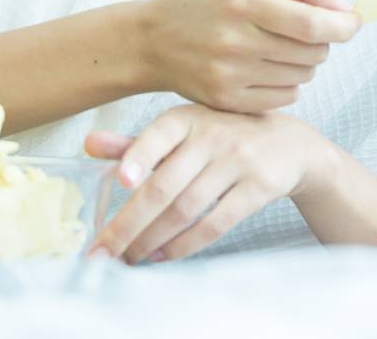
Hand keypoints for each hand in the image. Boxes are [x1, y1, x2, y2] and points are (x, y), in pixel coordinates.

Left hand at [83, 103, 329, 263]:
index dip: (139, 155)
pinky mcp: (259, 186)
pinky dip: (184, 245)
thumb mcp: (184, 129)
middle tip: (101, 252)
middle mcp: (213, 135)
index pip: (159, 135)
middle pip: (164, 186)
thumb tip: (88, 144)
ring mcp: (239, 160)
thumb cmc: (222, 135)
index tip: (120, 181)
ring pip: (186, 209)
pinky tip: (161, 256)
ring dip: (152, 239)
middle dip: (128, 224)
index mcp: (188, 117)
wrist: (288, 142)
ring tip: (128, 258)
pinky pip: (215, 223)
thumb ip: (137, 143)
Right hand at [135, 0, 361, 113]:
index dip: (343, 26)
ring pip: (303, 75)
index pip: (311, 24)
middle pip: (312, 52)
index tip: (353, 22)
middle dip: (322, 40)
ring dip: (305, 61)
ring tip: (279, 46)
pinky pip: (285, 97)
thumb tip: (343, 7)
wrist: (154, 41)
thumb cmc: (208, 1)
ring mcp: (230, 76)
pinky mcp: (227, 102)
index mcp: (244, 2)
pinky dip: (288, 82)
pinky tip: (267, 67)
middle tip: (304, 30)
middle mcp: (236, 41)